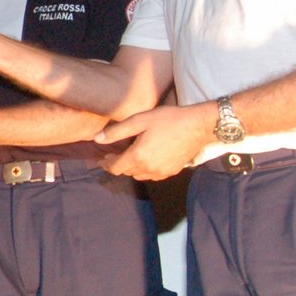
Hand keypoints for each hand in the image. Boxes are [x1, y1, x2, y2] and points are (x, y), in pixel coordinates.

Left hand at [95, 103, 212, 180]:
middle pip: (126, 172)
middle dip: (118, 164)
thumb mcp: (140, 120)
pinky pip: (151, 175)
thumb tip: (97, 139)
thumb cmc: (169, 119)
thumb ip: (117, 132)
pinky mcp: (171, 172)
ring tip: (130, 155)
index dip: (106, 164)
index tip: (102, 158)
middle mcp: (148, 169)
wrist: (198, 126)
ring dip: (131, 168)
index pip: (115, 167)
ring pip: (138, 175)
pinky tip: (146, 158)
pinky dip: (145, 169)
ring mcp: (161, 173)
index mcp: (138, 156)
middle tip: (114, 154)